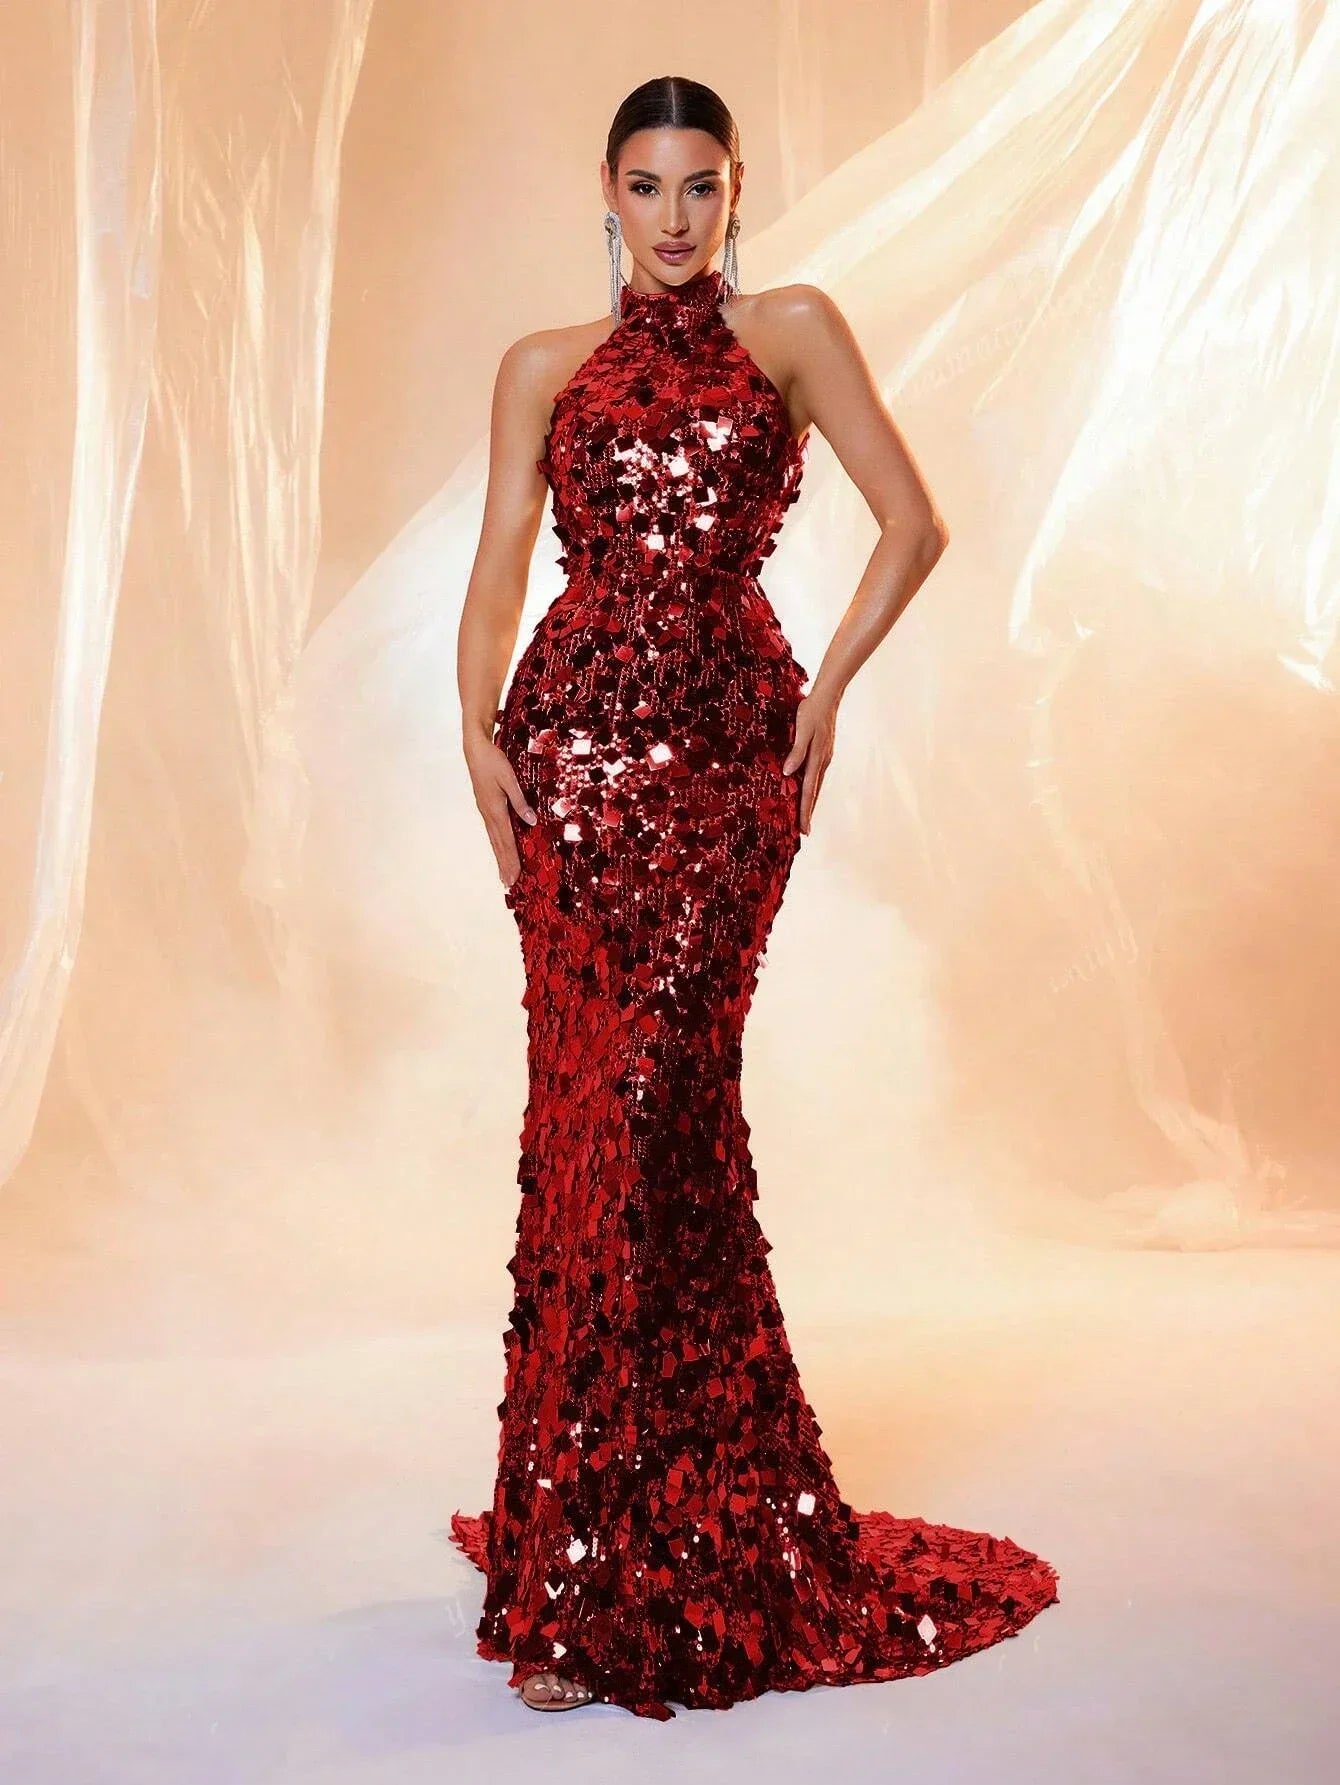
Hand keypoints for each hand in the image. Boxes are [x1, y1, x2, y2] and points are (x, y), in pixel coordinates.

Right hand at [464, 731, 536, 889]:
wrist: (475, 750)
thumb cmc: (493, 761)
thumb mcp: (510, 779)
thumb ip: (520, 801)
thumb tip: (531, 821)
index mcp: (496, 810)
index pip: (506, 841)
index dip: (511, 860)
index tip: (514, 876)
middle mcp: (489, 815)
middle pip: (499, 845)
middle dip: (505, 865)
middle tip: (509, 884)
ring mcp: (485, 812)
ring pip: (494, 840)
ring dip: (500, 858)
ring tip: (503, 875)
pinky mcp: (485, 808)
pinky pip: (493, 832)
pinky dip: (497, 845)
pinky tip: (499, 850)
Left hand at [781, 693, 837, 834]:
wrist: (827, 697)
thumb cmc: (811, 712)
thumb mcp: (802, 730)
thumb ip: (796, 751)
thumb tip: (788, 772)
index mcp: (816, 760)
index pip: (809, 791)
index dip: (805, 811)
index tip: (804, 829)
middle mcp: (822, 762)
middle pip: (813, 793)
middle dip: (808, 812)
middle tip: (804, 831)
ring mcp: (823, 757)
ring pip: (815, 785)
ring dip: (810, 801)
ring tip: (804, 816)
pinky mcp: (822, 752)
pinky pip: (815, 775)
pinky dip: (811, 788)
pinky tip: (807, 790)